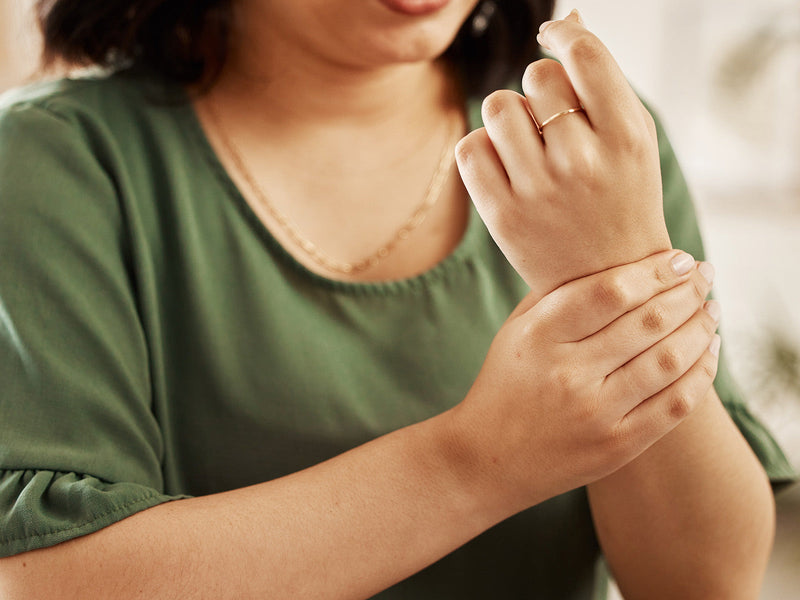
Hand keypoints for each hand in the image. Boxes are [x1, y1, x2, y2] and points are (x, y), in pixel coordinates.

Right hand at [450, 251, 719, 513]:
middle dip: (687, 292)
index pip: (611, 292)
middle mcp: (568, 374)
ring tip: (710, 310)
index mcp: (540, 336)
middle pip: (649, 321)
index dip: (655, 271)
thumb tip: (625, 262)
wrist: (490, 457)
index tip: (679, 259)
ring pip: (670, 360)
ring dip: (701, 327)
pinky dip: (702, 372)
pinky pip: (677, 404)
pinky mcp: (618, 446)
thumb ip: (560, 295)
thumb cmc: (507, 381)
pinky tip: (708, 351)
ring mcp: (596, 413)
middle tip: (704, 275)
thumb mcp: (518, 329)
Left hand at [455, 10, 669, 298]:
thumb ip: (603, 80)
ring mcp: (539, 190)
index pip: (584, 55)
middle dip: (542, 90)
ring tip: (528, 144)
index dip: (562, 35)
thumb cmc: (621, 198)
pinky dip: (483, 148)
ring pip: (499, 105)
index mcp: (627, 138)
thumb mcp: (632, 140)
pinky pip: (470, 146)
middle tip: (556, 125)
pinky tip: (505, 165)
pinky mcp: (501, 215)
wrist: (608, 281)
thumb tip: (567, 18)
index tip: (553, 38)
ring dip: (510, 116)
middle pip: (538, 76)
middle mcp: (583, 162)